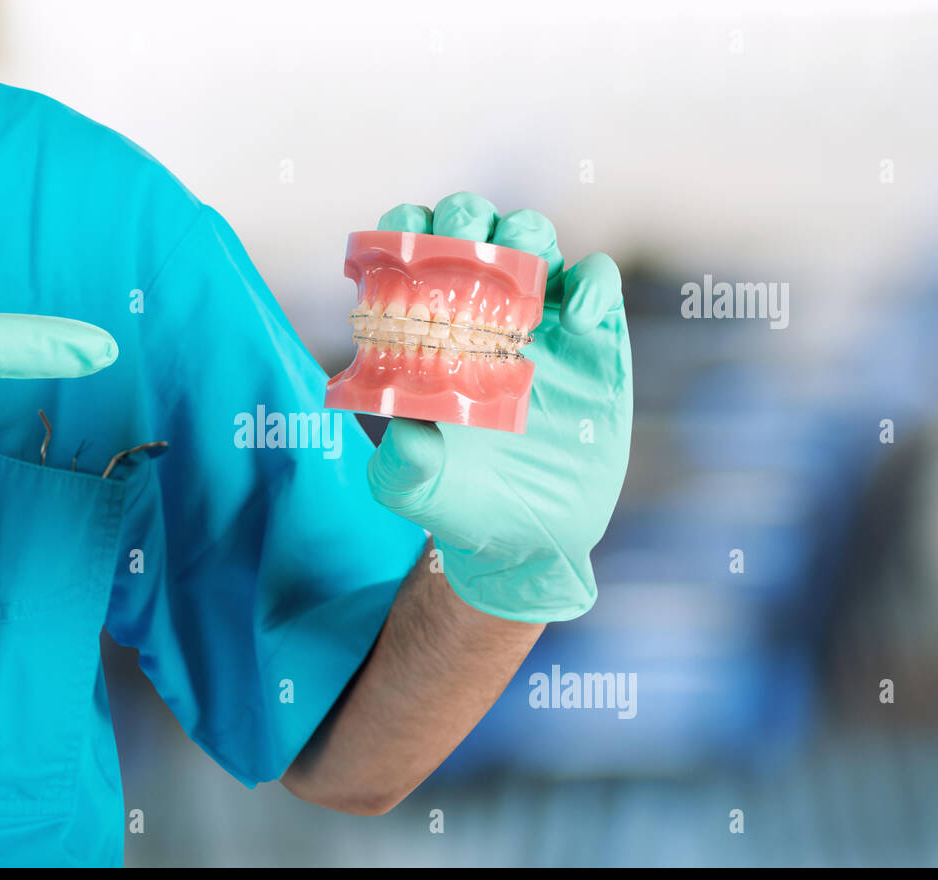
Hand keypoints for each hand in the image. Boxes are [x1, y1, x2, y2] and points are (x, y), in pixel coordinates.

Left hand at [367, 192, 631, 621]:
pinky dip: (593, 282)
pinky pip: (599, 284)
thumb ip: (401, 464)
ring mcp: (541, 322)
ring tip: (522, 262)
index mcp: (429, 330)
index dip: (406, 233)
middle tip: (463, 240)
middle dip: (466, 218)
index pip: (414, 258)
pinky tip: (579, 318)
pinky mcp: (596, 341)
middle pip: (475, 230)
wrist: (527, 540)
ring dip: (526, 232)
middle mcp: (481, 314)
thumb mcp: (415, 489)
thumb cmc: (456, 503)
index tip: (402, 238)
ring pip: (536, 240)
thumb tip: (405, 429)